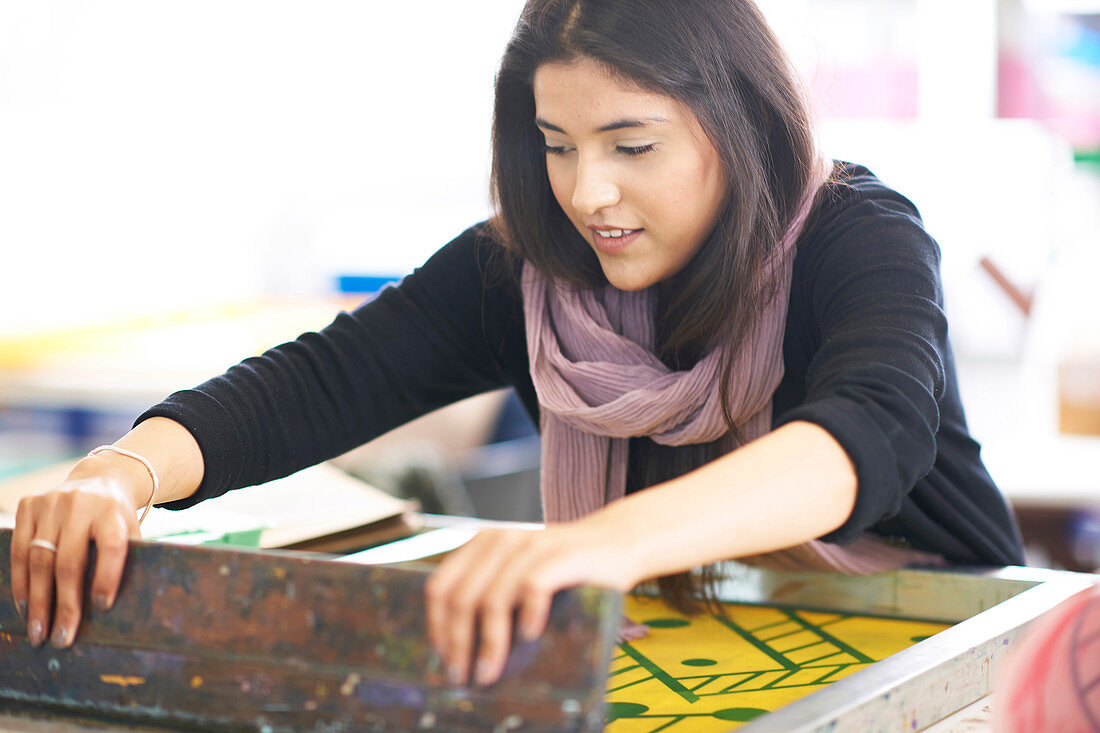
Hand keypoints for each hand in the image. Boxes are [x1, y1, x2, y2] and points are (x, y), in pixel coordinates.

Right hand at [10, 473, 140, 648]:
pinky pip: (18, 549)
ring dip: (36, 600)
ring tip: (38, 630)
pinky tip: (24, 605)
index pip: (112, 546)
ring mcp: (51, 503)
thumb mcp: (131, 532)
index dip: (107, 577)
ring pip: (39, 559)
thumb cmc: (117, 520)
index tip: (102, 607)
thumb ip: (128, 560)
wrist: (99, 481)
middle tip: (60, 638)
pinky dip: (20, 580)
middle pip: (69, 561)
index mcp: (113, 511)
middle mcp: (81, 505)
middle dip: (63, 604)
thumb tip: (122, 611)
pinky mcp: (29, 505)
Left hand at [423, 521, 636, 687]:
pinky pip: (533, 588)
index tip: (445, 658)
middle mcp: (502, 539)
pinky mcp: (561, 555)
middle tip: (463, 676)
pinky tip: (529, 636)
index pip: (440, 587)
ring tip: (491, 671)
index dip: (437, 626)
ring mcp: (531, 545)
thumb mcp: (518, 572)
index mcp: (483, 543)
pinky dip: (527, 617)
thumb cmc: (563, 567)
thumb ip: (490, 593)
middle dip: (459, 644)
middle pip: (462, 599)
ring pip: (494, 600)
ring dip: (489, 643)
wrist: (615, 541)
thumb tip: (460, 650)